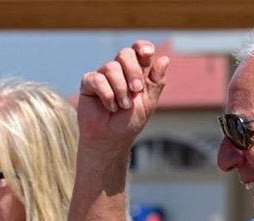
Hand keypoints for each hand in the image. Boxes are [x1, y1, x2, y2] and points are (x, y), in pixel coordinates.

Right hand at [77, 40, 169, 155]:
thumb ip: (156, 82)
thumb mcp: (148, 102)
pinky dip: (107, 95)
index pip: (139, 49)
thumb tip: (165, 58)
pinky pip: (97, 79)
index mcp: (136, 71)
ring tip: (123, 106)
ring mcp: (103, 75)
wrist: (111, 139)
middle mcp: (119, 70)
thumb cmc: (129, 122)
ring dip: (121, 89)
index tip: (147, 54)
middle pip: (125, 54)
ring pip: (111, 67)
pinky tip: (110, 107)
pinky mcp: (88, 83)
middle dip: (133, 72)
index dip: (143, 47)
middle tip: (136, 90)